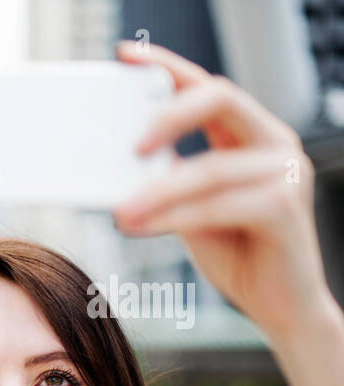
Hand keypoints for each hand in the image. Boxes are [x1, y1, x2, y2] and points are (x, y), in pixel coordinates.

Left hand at [112, 40, 334, 339]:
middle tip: (129, 146)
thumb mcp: (190, 209)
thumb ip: (167, 182)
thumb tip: (119, 167)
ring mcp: (286, 172)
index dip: (167, 67)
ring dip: (157, 190)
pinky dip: (173, 215)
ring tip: (121, 212)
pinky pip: (218, 204)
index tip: (125, 57)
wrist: (280, 307)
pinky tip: (141, 225)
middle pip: (220, 98)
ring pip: (209, 166)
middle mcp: (273, 143)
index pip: (206, 86)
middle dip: (168, 115)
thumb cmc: (237, 254)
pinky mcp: (286, 208)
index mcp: (249, 135)